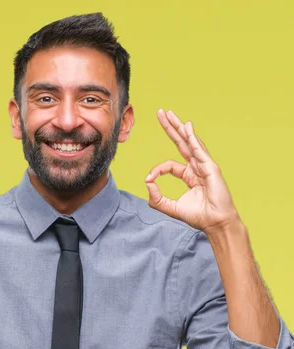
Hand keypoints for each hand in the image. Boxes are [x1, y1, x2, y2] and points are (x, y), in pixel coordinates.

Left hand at [145, 109, 239, 234]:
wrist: (215, 223)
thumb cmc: (198, 216)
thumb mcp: (170, 207)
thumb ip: (156, 198)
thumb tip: (146, 183)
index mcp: (189, 175)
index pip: (169, 165)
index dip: (157, 170)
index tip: (149, 179)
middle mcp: (196, 167)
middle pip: (181, 143)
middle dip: (170, 128)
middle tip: (161, 113)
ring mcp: (204, 165)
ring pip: (189, 142)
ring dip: (179, 127)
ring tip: (169, 114)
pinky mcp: (210, 167)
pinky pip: (199, 149)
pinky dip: (192, 137)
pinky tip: (186, 126)